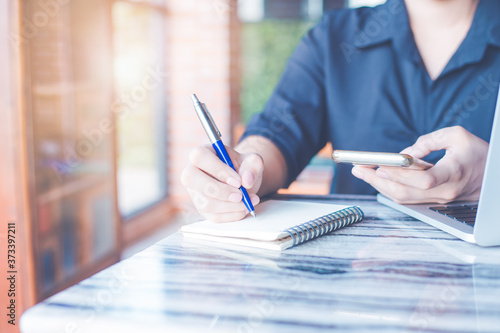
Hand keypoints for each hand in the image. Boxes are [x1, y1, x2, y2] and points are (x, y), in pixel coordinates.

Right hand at [181, 144, 262, 221]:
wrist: (243, 182)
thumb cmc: (243, 168)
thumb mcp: (253, 161)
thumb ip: (253, 164)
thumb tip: (246, 179)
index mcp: (202, 153)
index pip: (199, 156)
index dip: (217, 169)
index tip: (238, 181)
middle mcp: (192, 171)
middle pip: (191, 179)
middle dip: (219, 191)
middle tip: (240, 195)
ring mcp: (195, 192)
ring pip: (204, 202)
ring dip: (229, 206)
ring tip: (248, 202)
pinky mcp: (202, 208)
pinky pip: (213, 216)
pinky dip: (231, 215)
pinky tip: (243, 208)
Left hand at [351, 126, 488, 203]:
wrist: (492, 177)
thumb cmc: (476, 153)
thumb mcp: (457, 135)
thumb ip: (430, 141)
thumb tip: (405, 154)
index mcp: (453, 173)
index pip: (425, 180)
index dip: (401, 175)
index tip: (382, 166)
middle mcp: (444, 190)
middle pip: (405, 192)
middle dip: (377, 180)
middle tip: (358, 168)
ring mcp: (438, 199)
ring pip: (403, 198)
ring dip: (378, 185)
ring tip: (361, 171)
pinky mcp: (433, 200)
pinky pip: (407, 198)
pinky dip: (389, 188)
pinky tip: (376, 178)